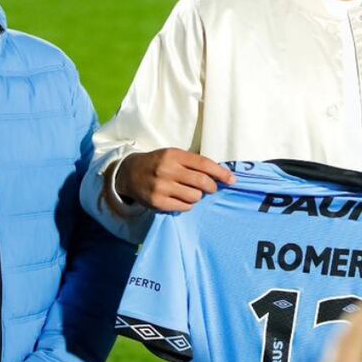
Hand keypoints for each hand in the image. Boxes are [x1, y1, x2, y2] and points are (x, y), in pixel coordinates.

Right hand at [116, 148, 236, 211]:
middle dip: (212, 186)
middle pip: (202, 182)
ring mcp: (161, 187)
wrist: (130, 173)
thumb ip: (195, 163)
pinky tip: (182, 198)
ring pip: (195, 196)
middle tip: (211, 188)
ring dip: (198, 196)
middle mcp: (166, 170)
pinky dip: (188, 204)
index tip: (232, 180)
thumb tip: (221, 175)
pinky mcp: (157, 202)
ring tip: (191, 192)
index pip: (204, 164)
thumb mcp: (174, 155)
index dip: (221, 173)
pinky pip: (184, 207)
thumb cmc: (159, 163)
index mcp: (173, 155)